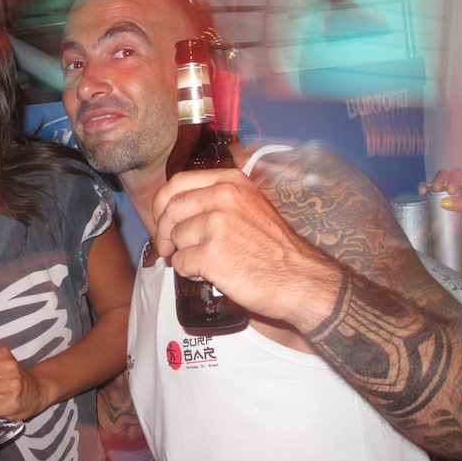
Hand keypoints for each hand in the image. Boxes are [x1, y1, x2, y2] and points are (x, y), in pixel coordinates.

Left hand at [152, 168, 337, 329]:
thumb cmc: (275, 246)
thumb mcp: (250, 204)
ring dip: (184, 254)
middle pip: (171, 211)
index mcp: (231, 182)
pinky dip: (190, 273)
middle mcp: (223, 198)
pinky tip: (212, 274)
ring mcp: (217, 226)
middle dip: (163, 233)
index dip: (162, 204)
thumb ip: (217, 197)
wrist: (300, 278)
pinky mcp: (212, 255)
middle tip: (168, 249)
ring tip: (208, 262)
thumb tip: (175, 205)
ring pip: (175, 239)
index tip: (161, 219)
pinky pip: (181, 263)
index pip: (177, 184)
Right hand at [418, 168, 461, 263]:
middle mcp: (460, 189)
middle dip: (438, 180)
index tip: (450, 191)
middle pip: (444, 178)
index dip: (451, 179)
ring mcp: (451, 200)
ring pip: (436, 187)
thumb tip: (444, 202)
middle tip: (436, 189)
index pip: (457, 175)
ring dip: (428, 186)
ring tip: (424, 192)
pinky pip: (433, 200)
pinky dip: (426, 197)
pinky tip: (422, 197)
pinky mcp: (445, 211)